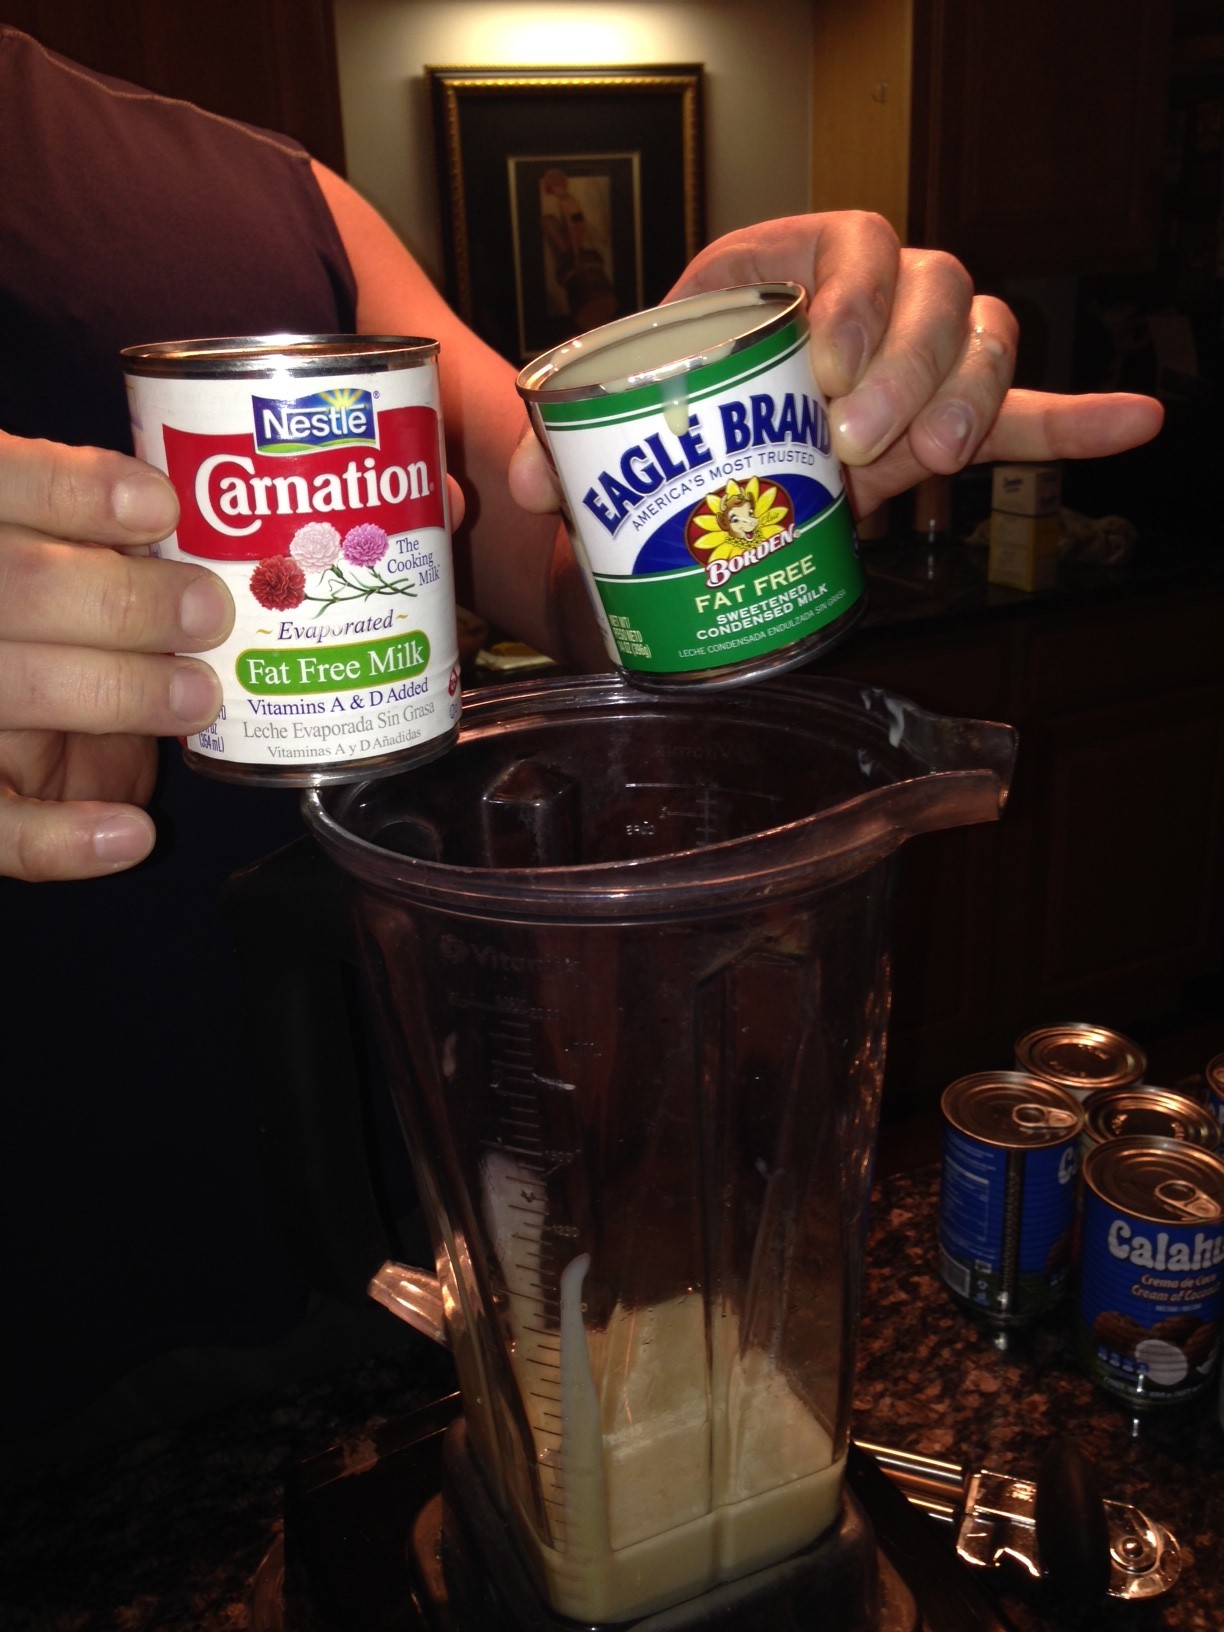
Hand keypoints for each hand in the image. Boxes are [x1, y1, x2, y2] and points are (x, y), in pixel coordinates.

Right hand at [0, 432, 231, 882]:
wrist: (6, 736)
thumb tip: (216, 538)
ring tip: (197, 695)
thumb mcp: (64, 572)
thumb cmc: (57, 636)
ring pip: (10, 687)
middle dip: (123, 601)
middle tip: (210, 613)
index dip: (70, 491)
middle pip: (16, 588)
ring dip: (117, 692)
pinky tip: (134, 834)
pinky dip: (62, 839)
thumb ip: (103, 552)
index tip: (160, 507)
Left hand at [509, 211, 1163, 517]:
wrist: (701, 425)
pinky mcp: (943, 415)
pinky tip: (1136, 424)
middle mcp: (866, 295)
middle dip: (905, 367)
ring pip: (980, 341)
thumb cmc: (663, 393)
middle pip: (933, 288)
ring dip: (965, 402)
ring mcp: (914, 355)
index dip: (852, 300)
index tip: (822, 371)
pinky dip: (1075, 421)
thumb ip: (565, 438)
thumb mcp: (615, 402)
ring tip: (924, 470)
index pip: (849, 242)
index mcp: (789, 265)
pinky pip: (1022, 407)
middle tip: (855, 443)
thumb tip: (527, 487)